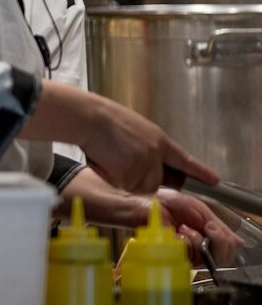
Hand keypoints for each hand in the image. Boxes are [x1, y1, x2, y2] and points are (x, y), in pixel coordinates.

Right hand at [78, 93, 219, 195]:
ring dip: (123, 179)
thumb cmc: (106, 120)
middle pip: (153, 182)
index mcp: (159, 141)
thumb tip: (149, 166)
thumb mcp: (136, 129)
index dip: (200, 172)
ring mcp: (142, 165)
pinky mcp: (127, 174)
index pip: (184, 160)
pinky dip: (111, 178)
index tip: (214, 180)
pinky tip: (104, 162)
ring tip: (109, 157)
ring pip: (136, 186)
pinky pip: (122, 186)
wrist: (90, 118)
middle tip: (121, 160)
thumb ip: (148, 148)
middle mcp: (155, 154)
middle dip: (139, 178)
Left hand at [154, 188, 241, 267]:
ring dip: (198, 241)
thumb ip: (219, 226)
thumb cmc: (165, 203)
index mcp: (205, 235)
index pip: (226, 250)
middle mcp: (196, 247)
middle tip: (205, 228)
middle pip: (221, 259)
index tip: (212, 228)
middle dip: (217, 243)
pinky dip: (186, 243)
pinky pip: (188, 257)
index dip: (226, 243)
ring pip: (205, 260)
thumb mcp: (198, 209)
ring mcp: (184, 252)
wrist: (142, 201)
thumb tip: (238, 242)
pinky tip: (177, 234)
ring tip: (184, 228)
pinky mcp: (170, 254)